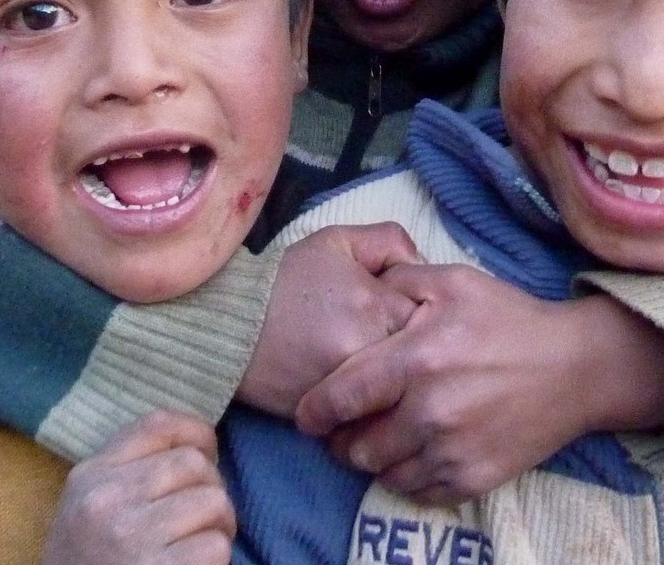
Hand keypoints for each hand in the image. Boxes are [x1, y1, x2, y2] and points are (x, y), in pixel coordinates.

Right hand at [41, 411, 233, 564]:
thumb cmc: (87, 558)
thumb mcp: (87, 502)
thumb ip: (129, 466)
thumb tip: (198, 445)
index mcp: (90, 475)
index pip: (157, 425)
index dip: (196, 433)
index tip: (208, 454)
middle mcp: (107, 500)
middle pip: (193, 463)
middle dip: (211, 486)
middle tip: (203, 513)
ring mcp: (132, 537)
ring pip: (214, 501)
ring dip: (219, 523)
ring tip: (200, 540)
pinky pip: (215, 545)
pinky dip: (215, 558)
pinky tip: (194, 564)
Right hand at [237, 223, 420, 416]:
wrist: (229, 326)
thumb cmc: (286, 280)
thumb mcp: (337, 241)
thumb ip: (390, 242)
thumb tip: (423, 270)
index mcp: (375, 304)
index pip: (434, 317)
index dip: (427, 315)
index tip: (411, 312)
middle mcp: (369, 352)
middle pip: (424, 362)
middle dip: (420, 354)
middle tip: (401, 343)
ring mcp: (352, 393)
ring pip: (404, 396)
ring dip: (402, 386)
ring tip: (390, 372)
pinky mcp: (333, 421)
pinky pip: (376, 422)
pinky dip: (378, 410)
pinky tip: (368, 395)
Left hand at [295, 266, 663, 505]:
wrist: (576, 367)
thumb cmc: (509, 318)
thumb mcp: (453, 280)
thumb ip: (399, 279)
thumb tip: (359, 286)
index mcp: (416, 358)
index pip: (340, 398)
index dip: (312, 411)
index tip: (306, 414)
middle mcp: (429, 411)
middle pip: (355, 446)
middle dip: (341, 438)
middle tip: (344, 426)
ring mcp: (452, 450)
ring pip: (382, 473)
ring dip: (371, 460)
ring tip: (377, 438)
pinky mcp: (473, 478)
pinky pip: (417, 492)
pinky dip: (406, 476)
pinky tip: (412, 452)